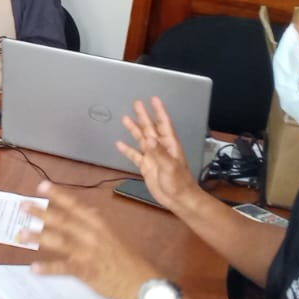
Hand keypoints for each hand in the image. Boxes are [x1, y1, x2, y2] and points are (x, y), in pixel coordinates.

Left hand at [16, 182, 158, 298]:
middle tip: (23, 206)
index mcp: (98, 224)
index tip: (41, 186)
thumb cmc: (125, 258)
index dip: (58, 195)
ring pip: (59, 241)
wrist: (139, 282)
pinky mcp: (86, 271)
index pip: (75, 206)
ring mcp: (88, 252)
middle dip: (41, 212)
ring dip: (38, 237)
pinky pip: (63, 268)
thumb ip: (94, 224)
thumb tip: (79, 212)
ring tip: (21, 234)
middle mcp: (91, 234)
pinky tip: (34, 267)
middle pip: (62, 220)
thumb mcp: (111, 234)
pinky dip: (48, 268)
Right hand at [116, 97, 205, 213]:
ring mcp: (152, 156)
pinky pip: (135, 155)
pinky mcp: (146, 166)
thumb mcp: (170, 166)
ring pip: (141, 139)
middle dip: (143, 116)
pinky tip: (119, 144)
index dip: (159, 111)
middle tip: (136, 104)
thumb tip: (149, 139)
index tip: (153, 99)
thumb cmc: (179, 182)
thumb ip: (159, 152)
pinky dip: (127, 150)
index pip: (163, 124)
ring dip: (134, 129)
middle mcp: (160, 148)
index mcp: (169, 145)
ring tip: (125, 119)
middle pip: (150, 128)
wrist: (178, 199)